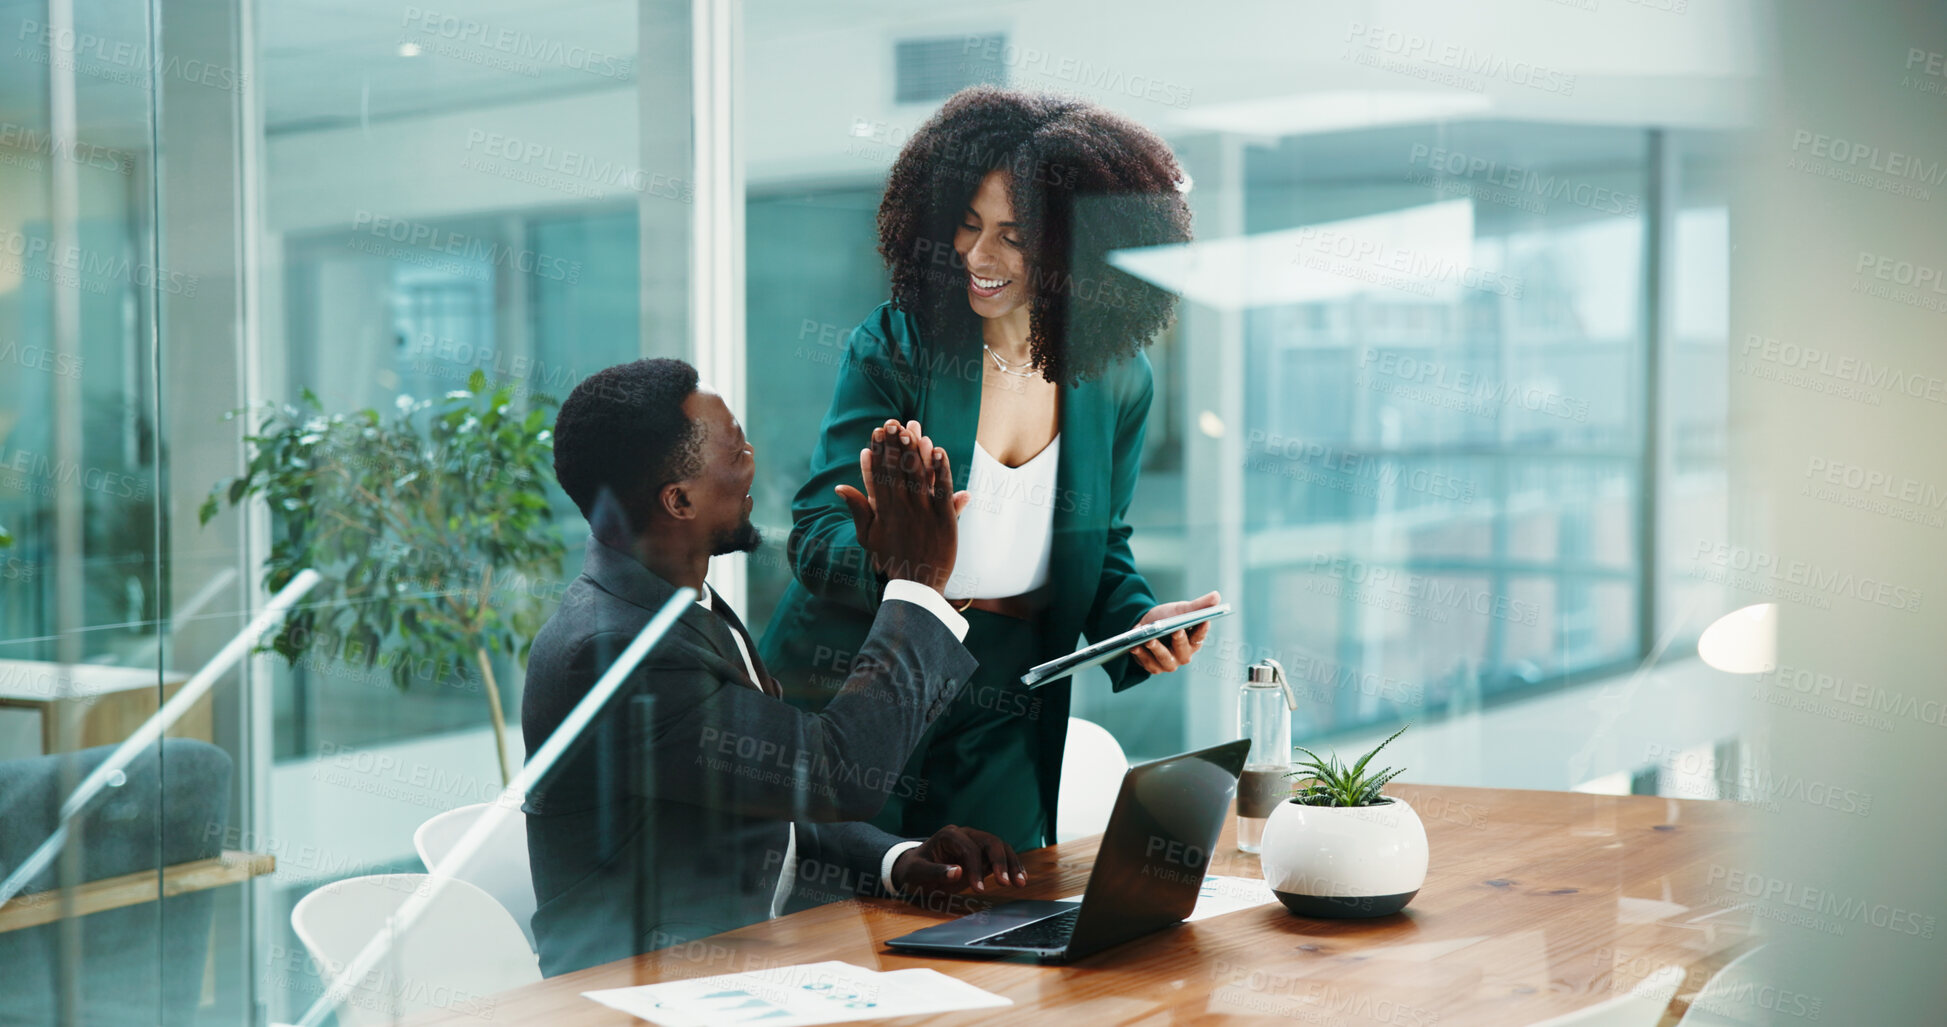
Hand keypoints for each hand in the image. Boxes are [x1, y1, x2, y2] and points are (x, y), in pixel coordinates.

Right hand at [834, 419, 969, 592]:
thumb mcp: (868, 536)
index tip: (876, 433)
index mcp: (883, 510)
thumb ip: (857, 509)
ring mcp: (923, 512)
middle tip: (892, 423)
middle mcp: (902, 508)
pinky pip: (942, 489)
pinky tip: (939, 451)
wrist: (918, 584)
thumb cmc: (891, 560)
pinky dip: (941, 469)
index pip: (878, 475)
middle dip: (894, 445)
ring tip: (911, 428)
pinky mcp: (944, 518)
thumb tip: (839, 487)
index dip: (877, 452)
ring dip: (914, 450)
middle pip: (897, 470)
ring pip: (918, 475)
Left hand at [891, 824, 1026, 895]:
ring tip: (1020, 883)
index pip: (969, 848)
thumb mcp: (917, 872)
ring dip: (1012, 864)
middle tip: (1006, 883)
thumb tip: (958, 872)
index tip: (978, 890)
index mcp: (950, 835)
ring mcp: (976, 844)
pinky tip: (1020, 879)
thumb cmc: (914, 870)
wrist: (915, 870)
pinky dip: (1012, 868)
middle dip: (1001, 862)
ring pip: (1001, 848)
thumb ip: (935, 872)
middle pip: (991, 841)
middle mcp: (966, 835)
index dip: (976, 868)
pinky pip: (1002, 858)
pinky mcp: (983, 856)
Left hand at [1130, 591, 1221, 673]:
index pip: (1200, 637)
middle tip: (1176, 630)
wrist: (1146, 626)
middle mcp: (1183, 655)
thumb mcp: (1181, 609)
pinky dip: (1141, 654)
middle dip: (1179, 640)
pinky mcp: (1153, 667)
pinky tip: (1135, 646)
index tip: (1203, 620)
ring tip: (1150, 639)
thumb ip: (1198, 605)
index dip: (1202, 630)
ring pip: (1165, 659)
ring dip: (1157, 649)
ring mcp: (1168, 663)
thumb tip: (1217, 596)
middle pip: (1183, 650)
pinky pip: (1147, 663)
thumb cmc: (1168, 618)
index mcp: (1194, 642)